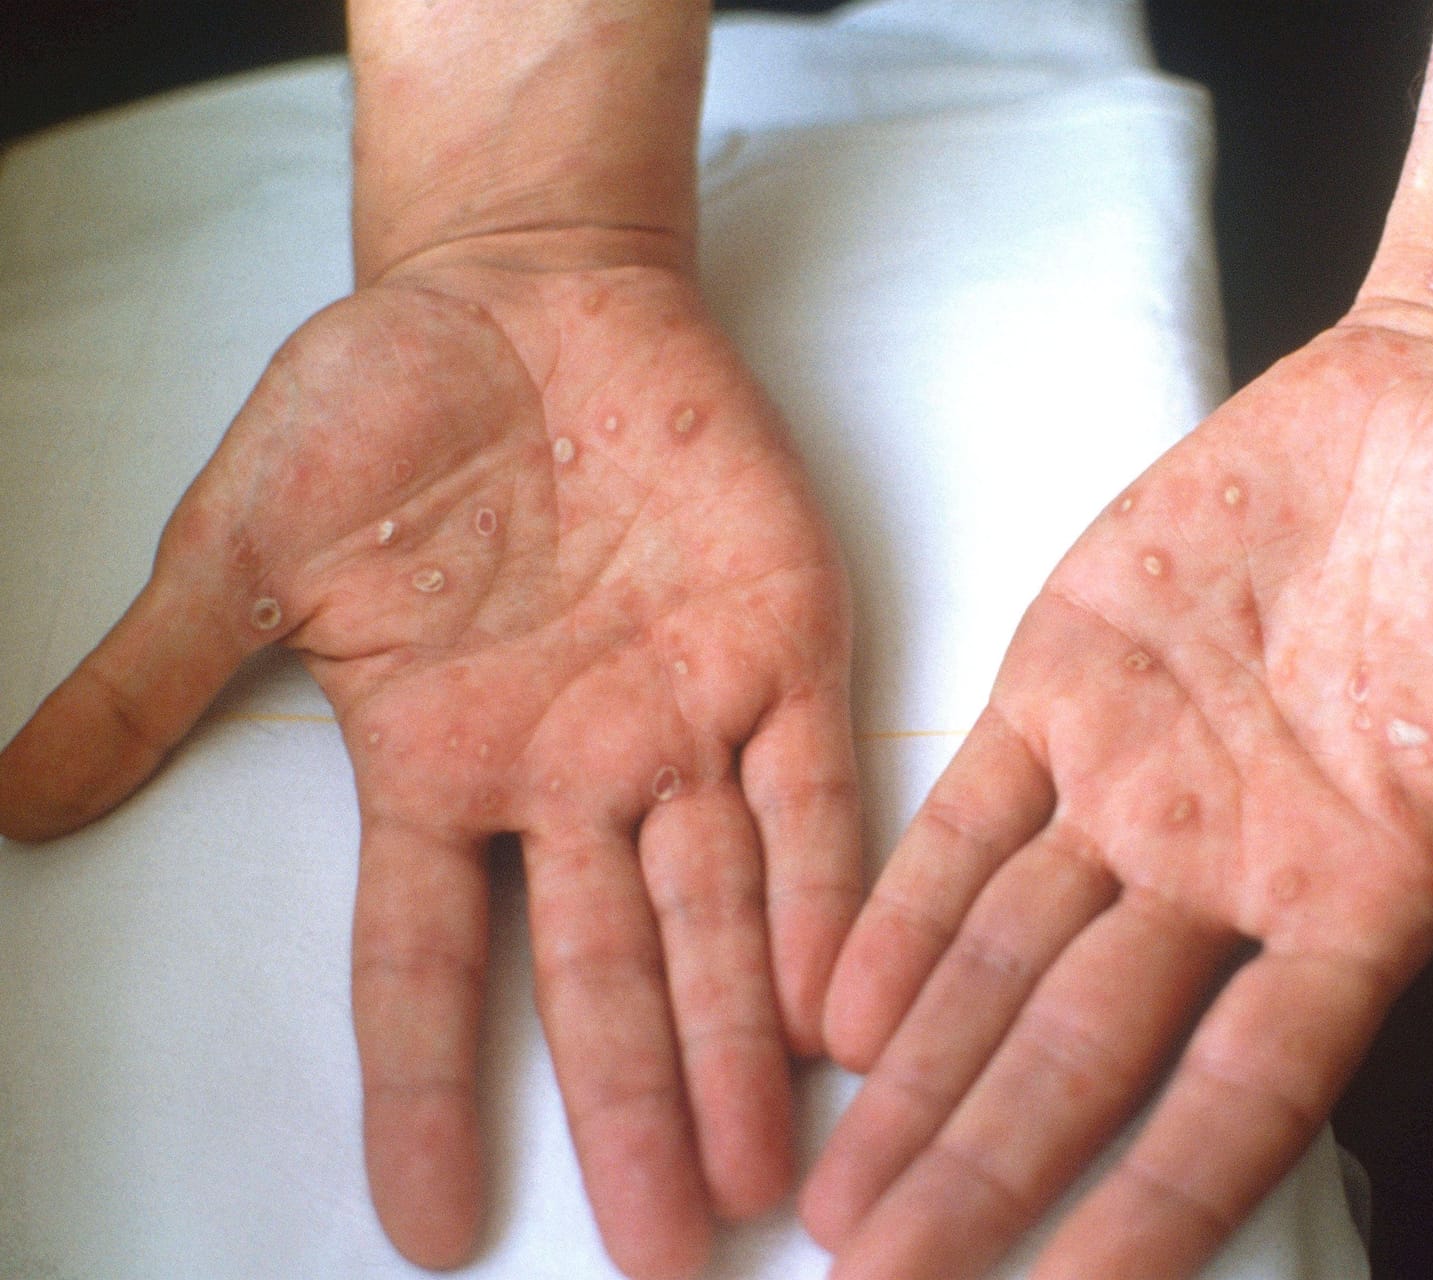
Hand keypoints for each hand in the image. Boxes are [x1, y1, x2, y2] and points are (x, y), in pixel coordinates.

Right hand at [0, 234, 861, 1277]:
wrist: (525, 291)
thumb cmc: (379, 407)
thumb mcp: (242, 544)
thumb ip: (154, 676)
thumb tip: (19, 804)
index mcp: (438, 768)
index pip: (424, 969)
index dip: (425, 1098)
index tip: (434, 1236)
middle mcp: (569, 777)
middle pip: (599, 978)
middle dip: (633, 1113)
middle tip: (670, 1253)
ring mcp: (681, 722)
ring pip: (718, 915)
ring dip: (741, 1045)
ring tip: (766, 1176)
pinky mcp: (779, 651)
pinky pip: (814, 797)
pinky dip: (831, 893)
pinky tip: (841, 1002)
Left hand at [799, 320, 1432, 1277]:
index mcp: (1361, 897)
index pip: (1244, 1090)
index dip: (1159, 1196)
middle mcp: (1228, 868)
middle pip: (1085, 1048)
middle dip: (983, 1160)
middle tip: (875, 1266)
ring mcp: (1136, 778)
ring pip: (1004, 951)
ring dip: (919, 1067)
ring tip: (834, 1188)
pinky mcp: (1067, 677)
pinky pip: (968, 816)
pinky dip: (905, 903)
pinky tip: (837, 1001)